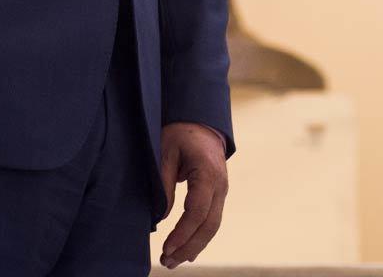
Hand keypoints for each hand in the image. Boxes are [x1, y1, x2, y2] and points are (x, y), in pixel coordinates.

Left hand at [157, 120, 227, 266]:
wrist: (201, 120)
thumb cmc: (180, 132)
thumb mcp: (165, 153)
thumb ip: (164, 185)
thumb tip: (160, 218)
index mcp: (208, 172)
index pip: (197, 211)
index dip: (182, 233)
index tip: (166, 248)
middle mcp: (220, 184)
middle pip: (209, 225)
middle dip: (189, 247)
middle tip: (167, 262)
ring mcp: (222, 190)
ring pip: (213, 226)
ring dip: (194, 246)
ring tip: (174, 261)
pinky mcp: (218, 193)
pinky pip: (212, 219)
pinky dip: (200, 237)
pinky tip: (188, 251)